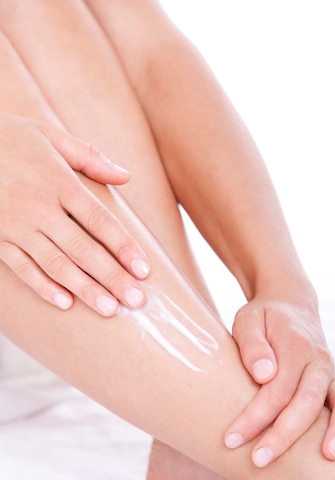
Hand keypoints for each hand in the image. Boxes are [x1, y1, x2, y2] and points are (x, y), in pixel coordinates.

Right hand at [0, 113, 149, 315]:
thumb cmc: (11, 138)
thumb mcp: (50, 136)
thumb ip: (89, 157)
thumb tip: (126, 175)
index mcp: (58, 181)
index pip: (100, 220)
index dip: (124, 247)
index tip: (144, 270)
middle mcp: (38, 206)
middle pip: (83, 248)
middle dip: (112, 277)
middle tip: (136, 300)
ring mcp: (16, 225)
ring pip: (55, 264)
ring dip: (84, 288)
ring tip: (109, 309)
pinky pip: (22, 267)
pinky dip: (43, 286)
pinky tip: (65, 303)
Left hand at [224, 298, 334, 465]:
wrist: (290, 305)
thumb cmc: (263, 318)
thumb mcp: (248, 322)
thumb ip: (253, 346)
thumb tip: (264, 374)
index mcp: (295, 346)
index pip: (276, 389)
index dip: (255, 416)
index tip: (231, 438)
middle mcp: (319, 361)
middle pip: (307, 402)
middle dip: (284, 435)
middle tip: (259, 461)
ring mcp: (331, 373)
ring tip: (329, 457)